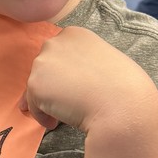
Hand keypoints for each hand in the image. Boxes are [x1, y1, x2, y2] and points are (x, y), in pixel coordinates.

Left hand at [22, 26, 157, 133]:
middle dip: (52, 85)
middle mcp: (55, 43)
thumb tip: (69, 81)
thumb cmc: (124, 87)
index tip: (72, 87)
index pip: (58, 54)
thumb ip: (83, 63)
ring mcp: (42, 62)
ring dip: (48, 102)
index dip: (62, 73)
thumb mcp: (105, 61)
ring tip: (64, 115)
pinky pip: (33, 106)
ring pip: (37, 87)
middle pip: (44, 68)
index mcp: (74, 34)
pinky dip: (42, 116)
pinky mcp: (35, 84)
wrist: (122, 105)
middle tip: (66, 102)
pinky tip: (56, 123)